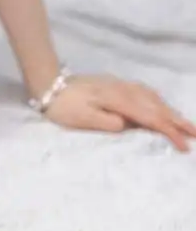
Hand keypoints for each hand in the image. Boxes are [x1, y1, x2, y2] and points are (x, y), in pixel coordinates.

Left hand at [44, 72, 195, 151]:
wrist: (49, 83)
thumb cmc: (63, 105)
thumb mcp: (82, 119)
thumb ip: (107, 123)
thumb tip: (128, 125)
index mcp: (119, 101)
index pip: (151, 118)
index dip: (170, 133)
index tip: (185, 147)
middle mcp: (125, 91)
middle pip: (157, 107)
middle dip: (179, 122)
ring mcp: (121, 86)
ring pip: (153, 99)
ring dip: (170, 111)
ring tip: (185, 124)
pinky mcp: (116, 85)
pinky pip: (145, 93)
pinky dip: (158, 101)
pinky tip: (161, 105)